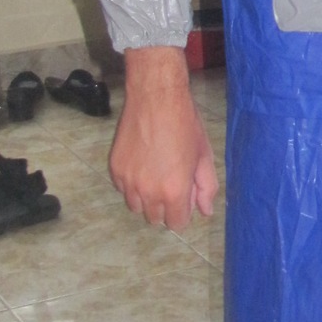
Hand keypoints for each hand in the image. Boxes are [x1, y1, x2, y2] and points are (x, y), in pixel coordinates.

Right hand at [110, 46, 218, 231]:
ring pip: (136, 206)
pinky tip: (142, 164)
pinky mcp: (114, 169)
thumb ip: (206, 187)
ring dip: (146, 198)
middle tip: (171, 182)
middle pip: (155, 219)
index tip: (185, 197)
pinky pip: (122, 189)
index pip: (176, 223)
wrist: (155, 97)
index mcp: (174, 191)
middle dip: (165, 207)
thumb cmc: (185, 124)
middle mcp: (148, 191)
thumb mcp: (203, 155)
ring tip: (155, 174)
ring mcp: (128, 181)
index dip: (183, 212)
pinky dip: (131, 184)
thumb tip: (205, 211)